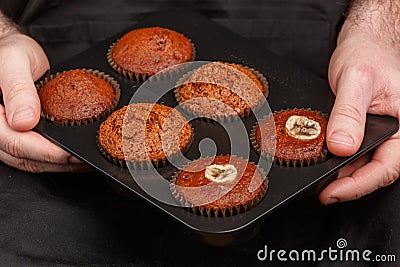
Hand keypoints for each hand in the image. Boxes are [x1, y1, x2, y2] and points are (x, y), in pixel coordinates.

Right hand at [0, 32, 87, 171]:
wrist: (9, 49)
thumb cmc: (8, 51)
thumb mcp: (14, 62)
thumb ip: (18, 90)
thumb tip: (23, 121)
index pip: (17, 143)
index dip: (46, 152)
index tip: (70, 154)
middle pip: (26, 158)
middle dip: (58, 163)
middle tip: (85, 160)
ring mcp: (8, 134)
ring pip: (31, 161)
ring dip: (59, 165)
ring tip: (84, 161)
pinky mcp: (20, 134)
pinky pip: (35, 153)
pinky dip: (55, 158)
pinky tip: (73, 155)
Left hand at [320, 31, 399, 203]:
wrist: (362, 41)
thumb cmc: (369, 53)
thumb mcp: (358, 81)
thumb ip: (349, 114)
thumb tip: (341, 146)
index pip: (386, 168)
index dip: (358, 185)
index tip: (332, 193)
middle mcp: (395, 133)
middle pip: (373, 170)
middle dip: (347, 184)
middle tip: (321, 190)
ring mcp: (380, 132)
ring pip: (362, 162)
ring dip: (341, 172)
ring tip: (318, 177)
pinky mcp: (364, 129)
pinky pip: (352, 150)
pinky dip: (338, 158)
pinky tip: (322, 159)